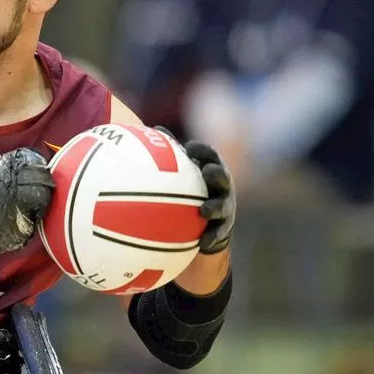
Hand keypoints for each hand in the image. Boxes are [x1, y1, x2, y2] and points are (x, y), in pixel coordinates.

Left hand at [153, 128, 235, 253]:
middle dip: (216, 174)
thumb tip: (150, 131)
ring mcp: (224, 207)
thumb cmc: (186, 191)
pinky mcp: (223, 228)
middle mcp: (220, 188)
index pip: (210, 156)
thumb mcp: (180, 173)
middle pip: (222, 178)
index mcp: (210, 170)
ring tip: (203, 211)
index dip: (203, 151)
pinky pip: (218, 233)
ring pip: (223, 207)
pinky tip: (202, 242)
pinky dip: (211, 237)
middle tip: (206, 172)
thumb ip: (169, 154)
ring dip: (215, 207)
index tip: (190, 147)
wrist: (203, 224)